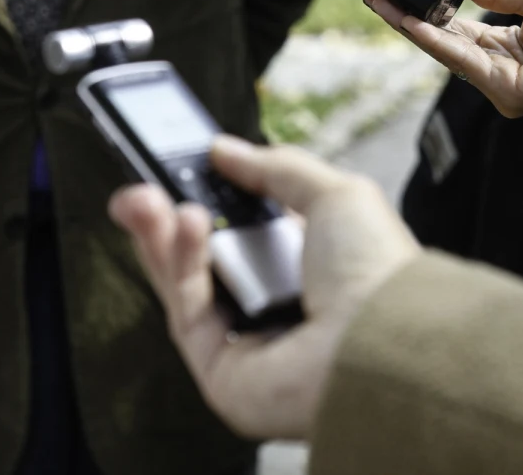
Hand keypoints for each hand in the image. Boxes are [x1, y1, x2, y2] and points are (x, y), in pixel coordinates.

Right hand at [109, 137, 420, 439]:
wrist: (379, 342)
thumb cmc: (375, 270)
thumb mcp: (337, 194)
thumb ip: (277, 169)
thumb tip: (225, 151)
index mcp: (317, 264)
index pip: (254, 228)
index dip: (217, 198)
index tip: (185, 168)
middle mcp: (283, 303)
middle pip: (211, 256)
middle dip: (173, 217)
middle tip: (143, 186)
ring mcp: (252, 339)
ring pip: (191, 283)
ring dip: (165, 237)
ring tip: (145, 200)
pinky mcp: (223, 371)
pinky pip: (190, 312)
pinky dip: (179, 266)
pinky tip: (181, 225)